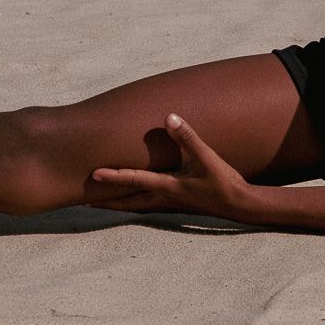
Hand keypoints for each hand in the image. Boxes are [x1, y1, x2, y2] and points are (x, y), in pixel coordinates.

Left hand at [88, 115, 251, 218]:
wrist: (239, 205)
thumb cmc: (223, 182)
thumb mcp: (206, 158)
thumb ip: (187, 138)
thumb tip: (170, 117)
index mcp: (168, 187)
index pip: (135, 180)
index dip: (114, 176)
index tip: (93, 174)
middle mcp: (164, 198)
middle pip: (128, 201)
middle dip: (107, 201)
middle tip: (85, 201)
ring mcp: (170, 204)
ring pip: (137, 206)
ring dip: (119, 204)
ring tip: (103, 203)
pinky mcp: (177, 206)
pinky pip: (148, 206)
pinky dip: (135, 204)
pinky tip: (135, 200)